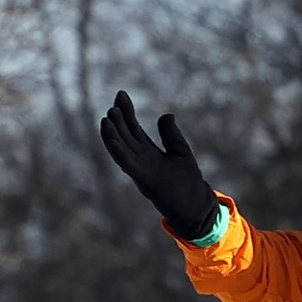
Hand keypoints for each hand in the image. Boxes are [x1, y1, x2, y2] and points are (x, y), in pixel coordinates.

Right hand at [99, 90, 220, 239]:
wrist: (195, 208)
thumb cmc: (188, 183)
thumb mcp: (180, 152)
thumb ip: (171, 135)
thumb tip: (166, 115)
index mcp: (148, 153)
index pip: (133, 128)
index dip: (127, 112)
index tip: (121, 94)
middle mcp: (140, 160)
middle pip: (125, 135)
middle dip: (118, 119)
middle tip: (115, 103)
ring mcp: (140, 169)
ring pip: (121, 148)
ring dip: (112, 134)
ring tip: (106, 117)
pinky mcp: (143, 178)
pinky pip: (126, 162)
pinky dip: (117, 149)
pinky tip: (111, 136)